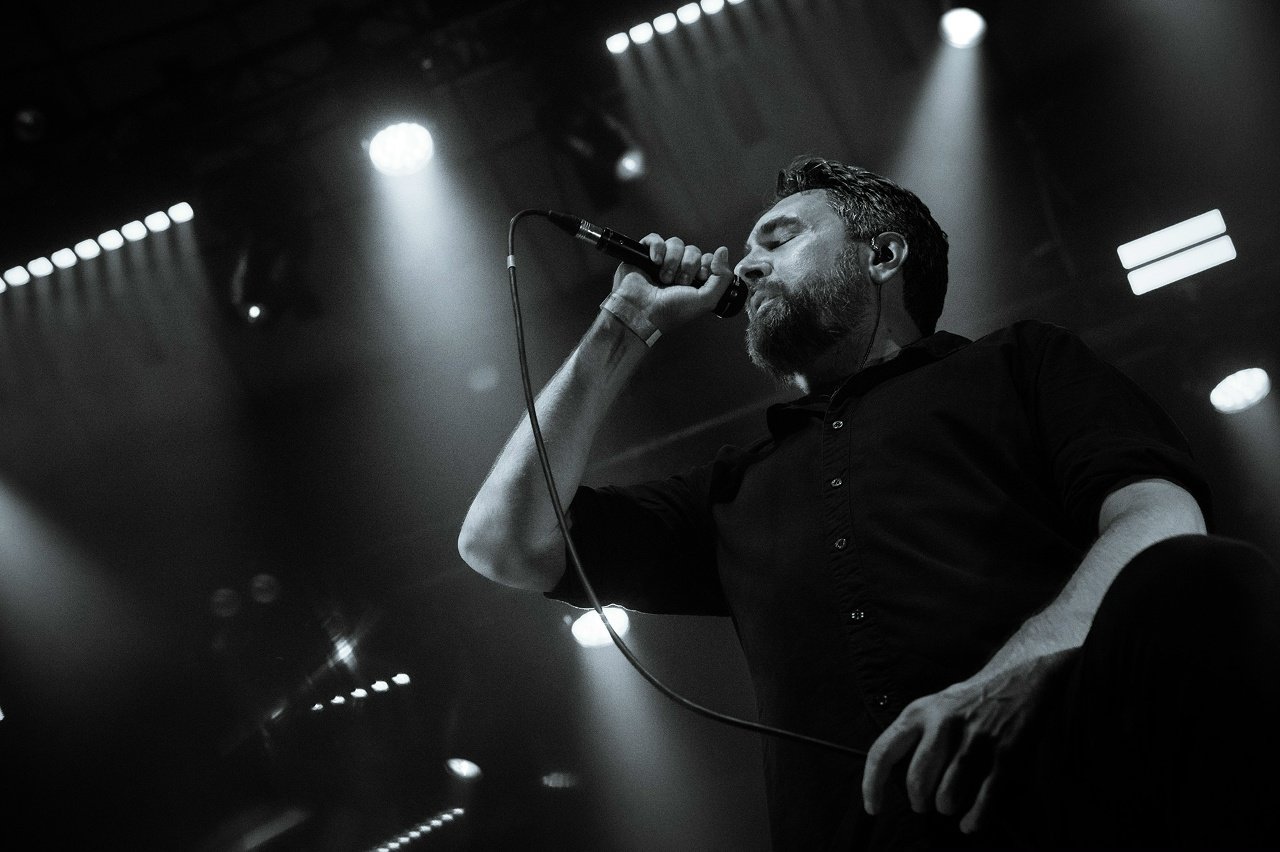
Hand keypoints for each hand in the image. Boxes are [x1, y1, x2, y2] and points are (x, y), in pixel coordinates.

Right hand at [611, 235, 732, 332]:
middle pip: (693, 250)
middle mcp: (678, 269)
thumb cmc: (670, 311)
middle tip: (678, 283)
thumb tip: (723, 251)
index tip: (699, 278)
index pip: (706, 259)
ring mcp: (661, 262)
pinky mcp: (644, 255)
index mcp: (693, 280)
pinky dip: (656, 248)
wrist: (641, 312)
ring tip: (664, 278)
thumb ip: (722, 278)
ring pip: (676, 243)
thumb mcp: (706, 300)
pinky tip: (654, 262)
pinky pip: (655, 239)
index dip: (705, 265)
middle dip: (688, 266)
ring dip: (672, 261)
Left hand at [861, 650, 1072, 833]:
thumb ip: (913, 734)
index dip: (872, 785)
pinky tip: (969, 823)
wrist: (1019, 681)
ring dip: (945, 807)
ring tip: (947, 805)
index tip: (873, 807)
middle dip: (918, 801)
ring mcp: (975, 740)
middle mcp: (943, 725)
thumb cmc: (969, 701)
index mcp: (919, 713)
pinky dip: (974, 819)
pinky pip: (983, 800)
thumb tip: (891, 775)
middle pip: (916, 781)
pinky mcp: (1005, 755)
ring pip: (947, 795)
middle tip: (922, 805)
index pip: (883, 752)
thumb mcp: (932, 705)